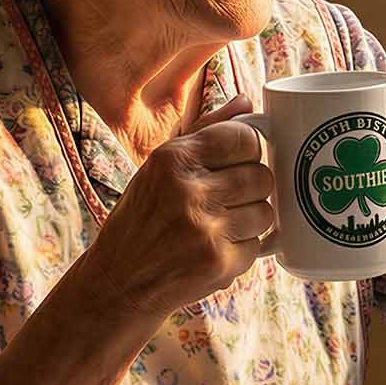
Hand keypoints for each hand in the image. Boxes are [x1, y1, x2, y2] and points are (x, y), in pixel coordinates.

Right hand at [82, 94, 272, 318]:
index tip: (236, 161)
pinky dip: (243, 248)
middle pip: (261, 175)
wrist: (120, 282)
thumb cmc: (142, 218)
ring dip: (250, 219)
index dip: (247, 150)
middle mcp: (190, 191)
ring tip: (219, 225)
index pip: (244, 138)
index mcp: (173, 159)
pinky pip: (258, 245)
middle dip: (250, 187)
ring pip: (265, 212)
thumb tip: (246, 103)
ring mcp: (206, 229)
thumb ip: (207, 131)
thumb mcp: (161, 166)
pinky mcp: (220, 263)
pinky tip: (215, 248)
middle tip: (226, 198)